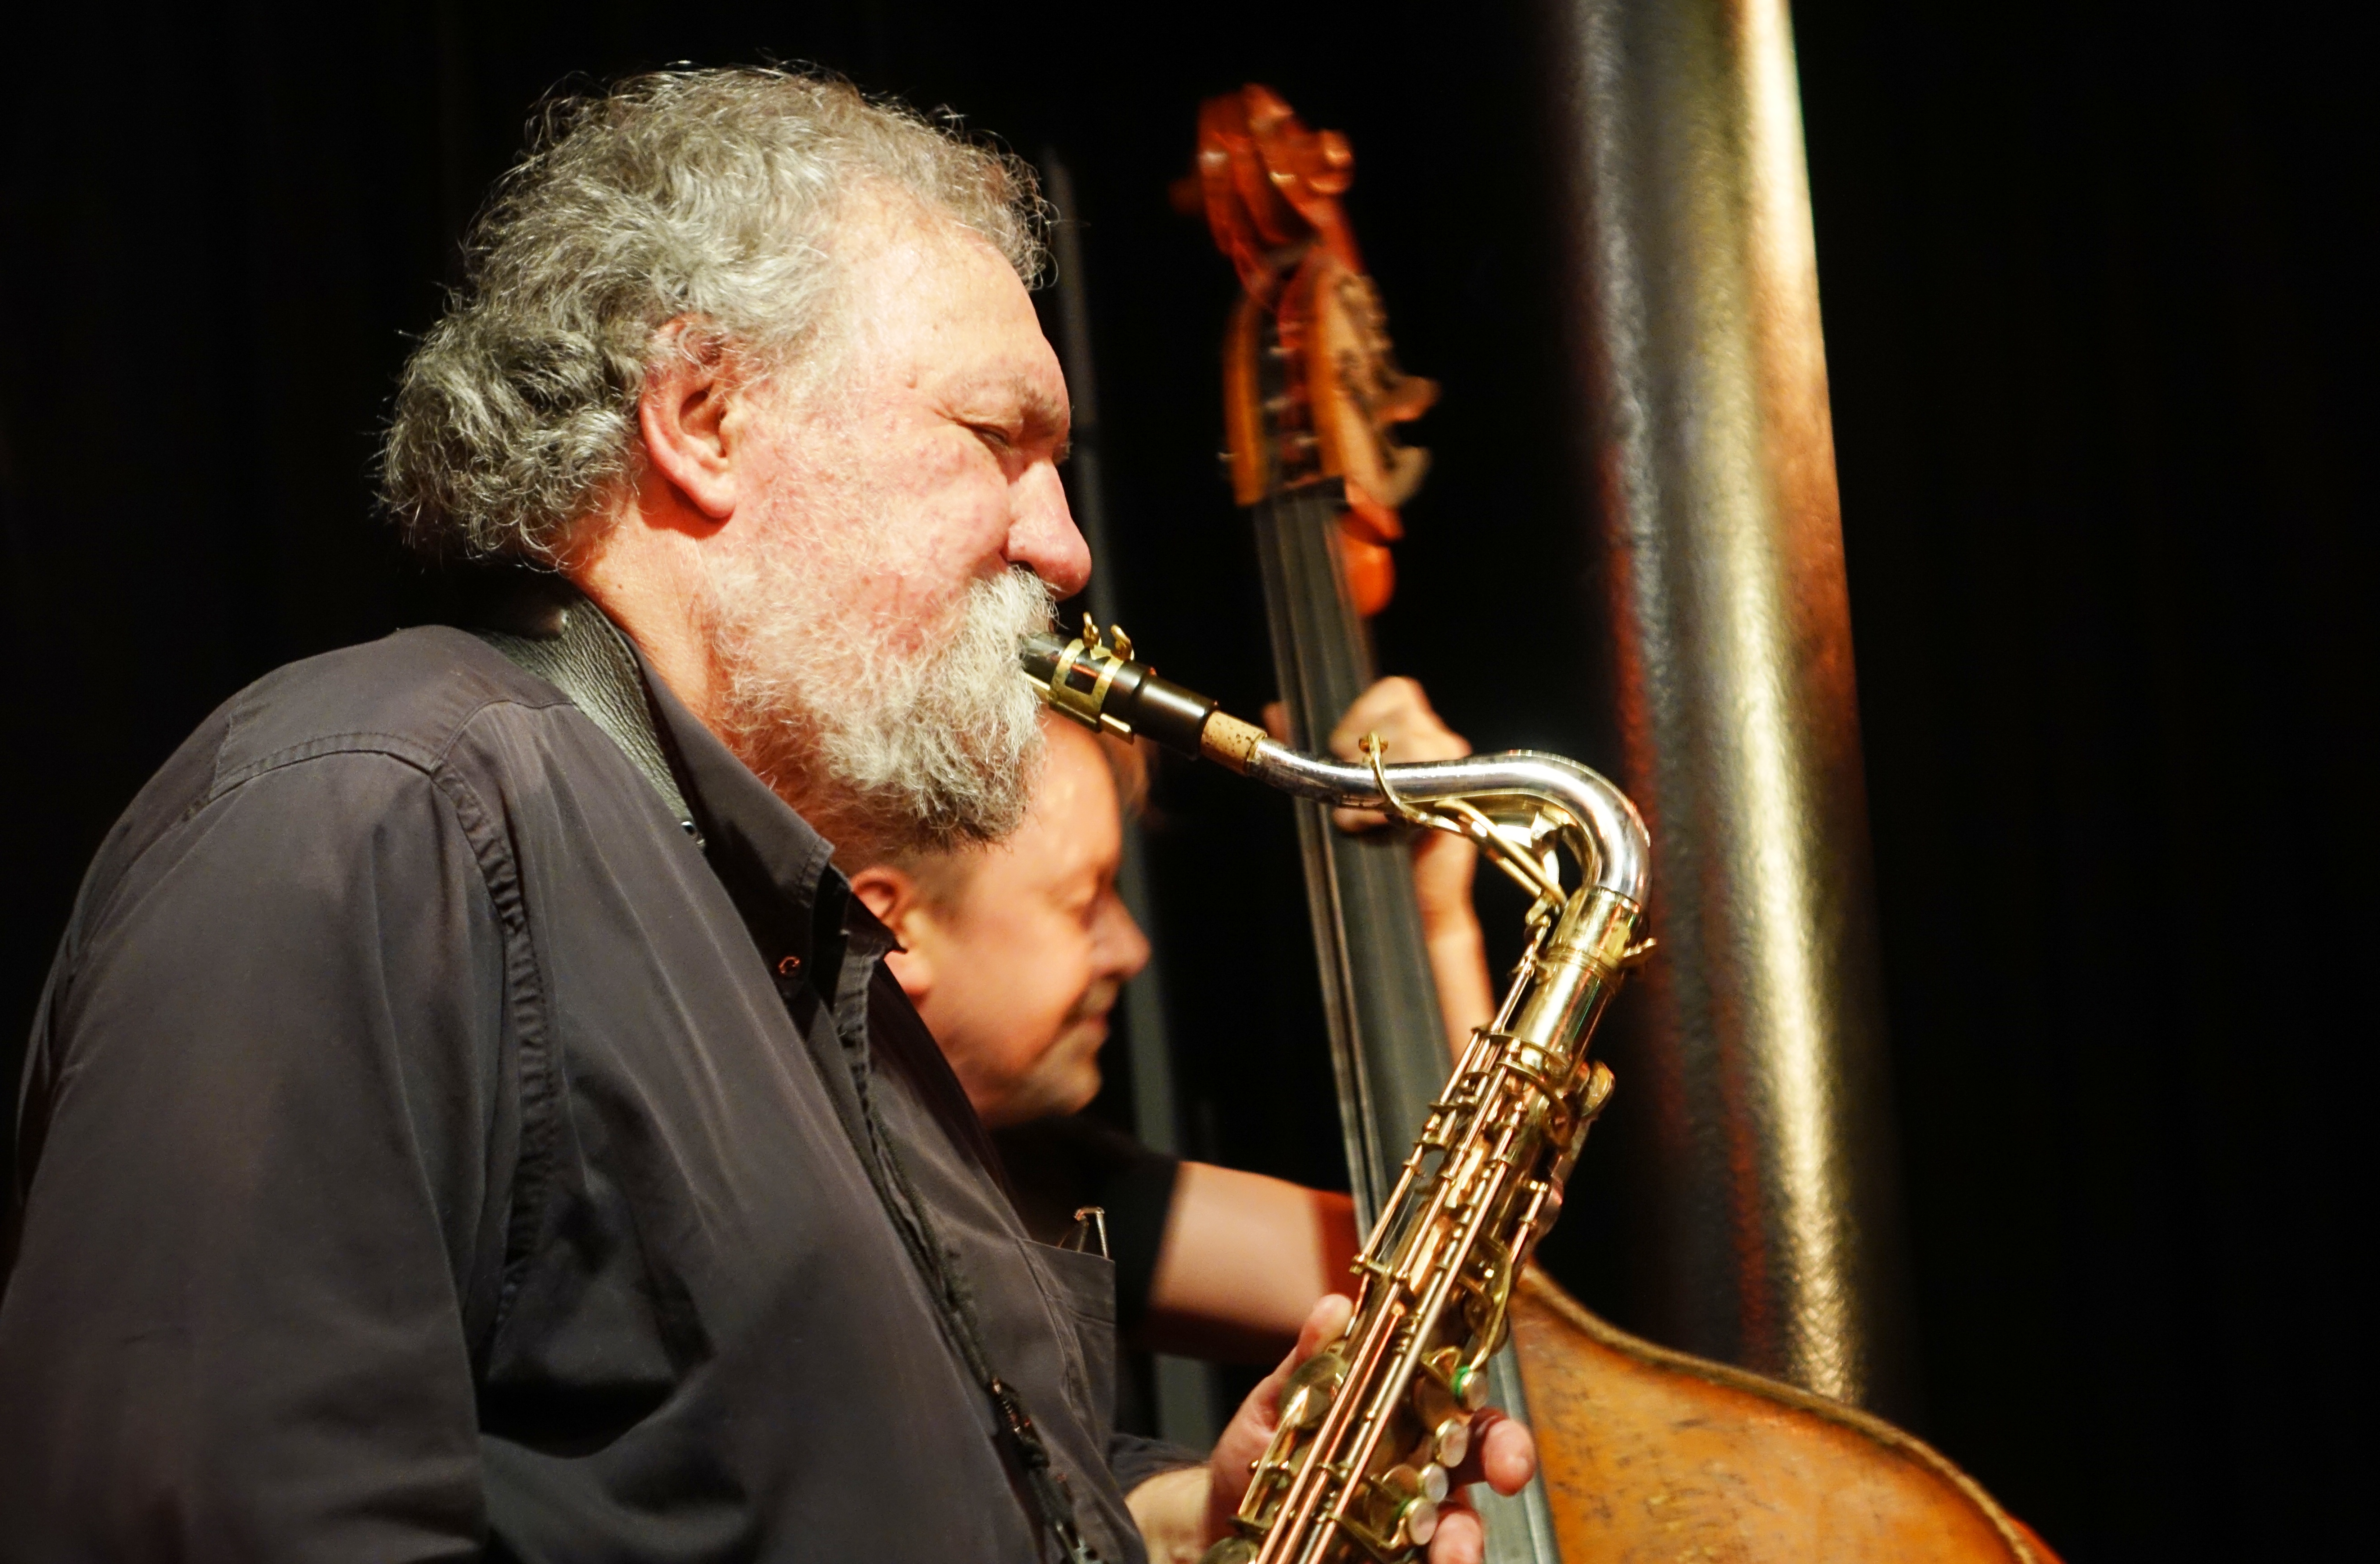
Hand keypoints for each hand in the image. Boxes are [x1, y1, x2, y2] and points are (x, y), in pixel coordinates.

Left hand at [1205, 1294, 1537, 1563]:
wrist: (1220, 1519)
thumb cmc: (1255, 1454)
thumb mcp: (1275, 1406)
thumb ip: (1309, 1363)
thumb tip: (1334, 1308)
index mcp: (1398, 1413)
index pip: (1453, 1391)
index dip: (1475, 1386)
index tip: (1475, 1389)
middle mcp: (1416, 1464)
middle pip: (1481, 1453)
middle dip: (1507, 1455)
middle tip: (1511, 1470)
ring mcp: (1410, 1518)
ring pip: (1461, 1523)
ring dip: (1467, 1537)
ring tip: (1454, 1553)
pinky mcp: (1397, 1557)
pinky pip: (1429, 1562)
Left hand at [1263, 679, 1494, 1050]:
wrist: (1408, 895)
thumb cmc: (1376, 842)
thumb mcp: (1335, 782)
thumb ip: (1309, 741)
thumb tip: (1274, 711)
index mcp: (1414, 731)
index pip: (1397, 690)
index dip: (1365, 713)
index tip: (1342, 748)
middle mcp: (1440, 743)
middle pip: (1400, 712)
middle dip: (1366, 751)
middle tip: (1356, 789)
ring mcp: (1453, 767)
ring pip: (1409, 742)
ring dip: (1375, 782)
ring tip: (1370, 816)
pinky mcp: (1457, 794)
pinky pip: (1419, 775)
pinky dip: (1388, 805)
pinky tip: (1386, 827)